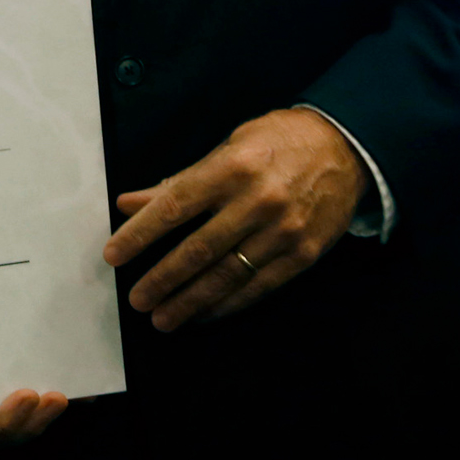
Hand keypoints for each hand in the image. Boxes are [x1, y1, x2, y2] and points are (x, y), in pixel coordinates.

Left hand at [104, 108, 364, 332]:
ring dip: (191, 301)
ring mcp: (284, 231)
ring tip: (163, 317)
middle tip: (137, 298)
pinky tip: (204, 314)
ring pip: (228, 274)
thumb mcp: (226, 147)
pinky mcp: (304, 253)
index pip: (174, 207)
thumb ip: (178, 181)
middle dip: (163, 278)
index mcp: (231, 169)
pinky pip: (259, 286)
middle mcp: (257, 202)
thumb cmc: (277, 142)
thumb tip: (130, 203)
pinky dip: (228, 303)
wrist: (346, 147)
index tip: (113, 255)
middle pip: (199, 249)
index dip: (140, 234)